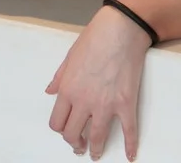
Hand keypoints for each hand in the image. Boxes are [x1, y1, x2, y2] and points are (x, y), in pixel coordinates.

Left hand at [45, 5, 151, 160]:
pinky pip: (129, 131)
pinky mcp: (126, 103)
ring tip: (95, 155)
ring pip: (97, 137)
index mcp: (68, 89)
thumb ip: (59, 78)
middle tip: (79, 146)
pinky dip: (130, 146)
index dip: (60, 130)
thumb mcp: (69, 57)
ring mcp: (106, 104)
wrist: (119, 31)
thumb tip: (50, 91)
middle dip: (75, 143)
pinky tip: (130, 155)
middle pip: (73, 133)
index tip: (66, 132)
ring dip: (95, 150)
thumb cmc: (93, 39)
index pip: (57, 122)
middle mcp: (84, 101)